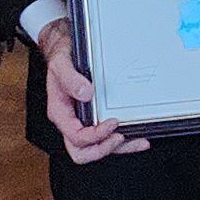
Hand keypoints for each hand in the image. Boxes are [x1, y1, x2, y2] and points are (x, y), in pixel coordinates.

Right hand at [34, 17, 147, 163]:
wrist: (64, 48)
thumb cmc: (61, 58)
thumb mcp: (60, 64)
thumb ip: (70, 79)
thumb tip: (86, 94)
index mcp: (60, 113)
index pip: (76, 137)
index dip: (95, 135)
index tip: (112, 122)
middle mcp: (71, 121)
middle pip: (83, 152)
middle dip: (103, 149)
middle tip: (120, 137)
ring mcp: (83, 122)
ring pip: (98, 148)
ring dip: (119, 148)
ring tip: (138, 141)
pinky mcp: (94, 117)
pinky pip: (107, 136)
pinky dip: (124, 140)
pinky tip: (137, 135)